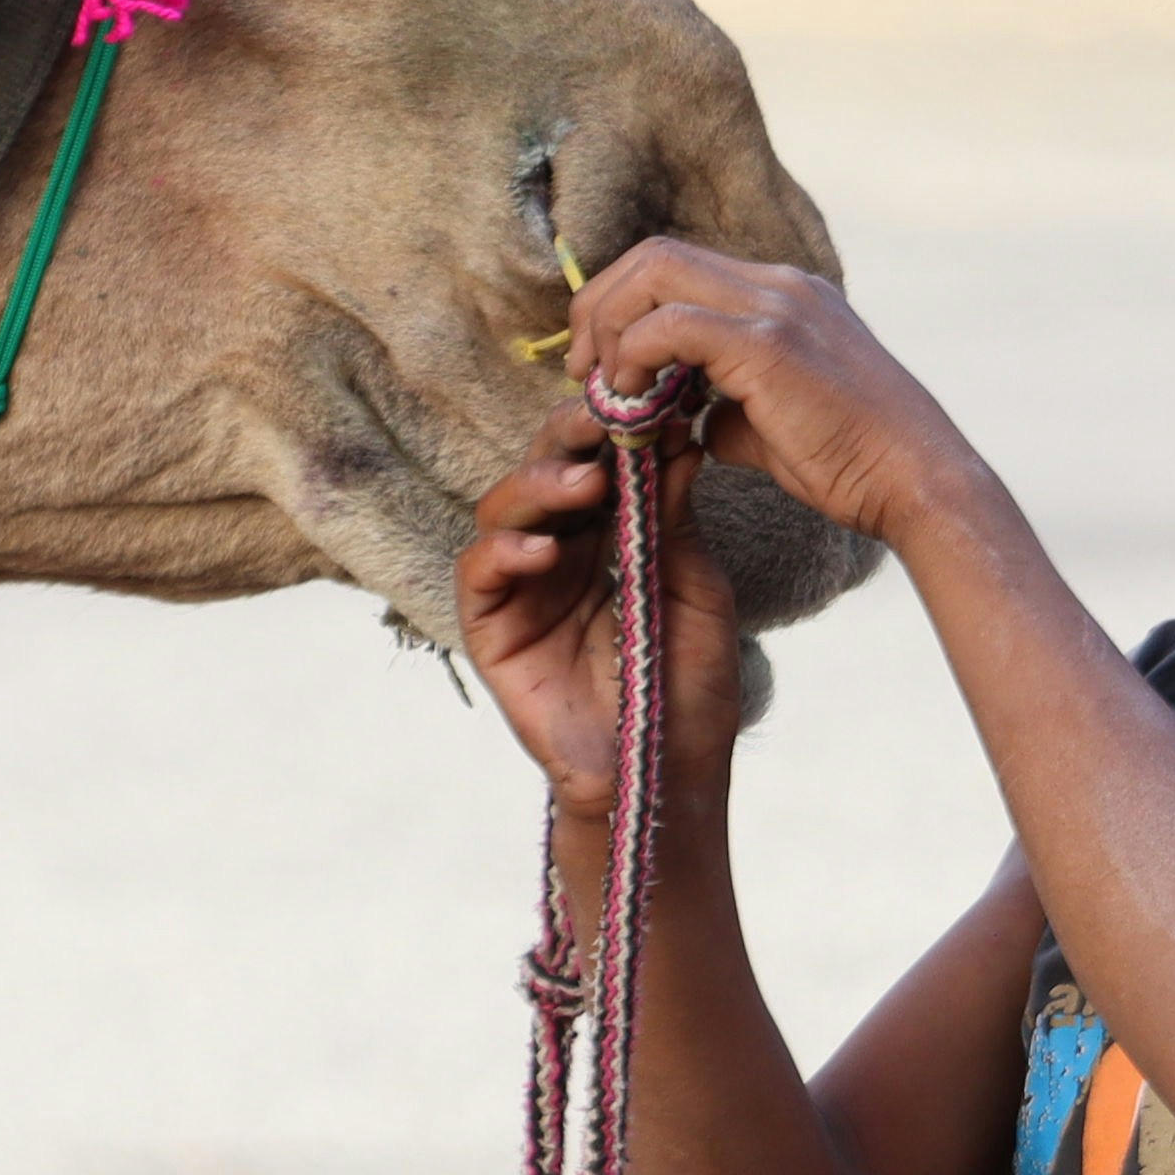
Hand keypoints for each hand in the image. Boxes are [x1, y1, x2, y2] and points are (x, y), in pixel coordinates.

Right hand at [457, 399, 747, 822]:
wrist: (664, 771)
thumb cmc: (687, 688)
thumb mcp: (695, 591)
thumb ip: (676, 522)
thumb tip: (680, 443)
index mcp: (609, 539)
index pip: (597, 464)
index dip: (611, 430)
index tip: (645, 403)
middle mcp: (560, 552)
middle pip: (543, 472)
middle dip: (568, 440)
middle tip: (602, 422)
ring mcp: (521, 588)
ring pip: (504, 508)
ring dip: (539, 485)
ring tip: (584, 484)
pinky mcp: (491, 627)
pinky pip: (479, 572)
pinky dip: (506, 551)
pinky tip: (546, 551)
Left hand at [566, 240, 971, 552]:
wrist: (913, 480)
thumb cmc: (852, 463)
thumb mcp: (773, 425)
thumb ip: (724, 409)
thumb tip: (680, 423)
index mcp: (781, 294)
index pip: (677, 265)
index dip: (622, 305)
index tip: (600, 364)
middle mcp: (777, 284)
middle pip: (654, 254)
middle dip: (600, 305)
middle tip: (581, 369)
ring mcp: (774, 305)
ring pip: (655, 272)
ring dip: (610, 327)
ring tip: (605, 389)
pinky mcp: (767, 342)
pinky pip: (671, 325)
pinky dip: (636, 358)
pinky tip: (636, 406)